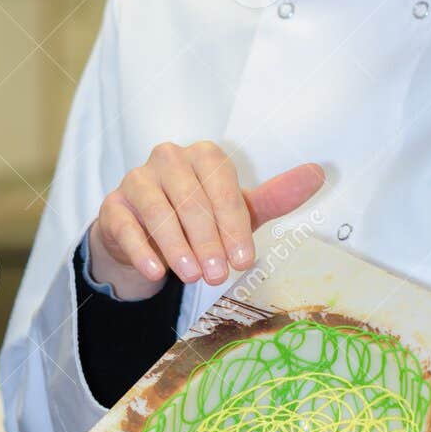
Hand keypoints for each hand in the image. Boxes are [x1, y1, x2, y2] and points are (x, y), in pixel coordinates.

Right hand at [87, 140, 325, 301]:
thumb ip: (274, 197)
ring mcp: (136, 181)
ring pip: (156, 210)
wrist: (144, 232)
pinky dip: (141, 249)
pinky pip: (126, 225)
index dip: (233, 222)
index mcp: (202, 155)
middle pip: (189, 198)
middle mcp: (167, 159)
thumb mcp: (236, 210)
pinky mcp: (112, 206)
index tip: (244, 258)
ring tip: (191, 276)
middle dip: (207, 239)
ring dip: (175, 245)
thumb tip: (318, 173)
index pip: (220, 183)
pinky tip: (156, 272)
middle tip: (217, 274)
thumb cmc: (198, 217)